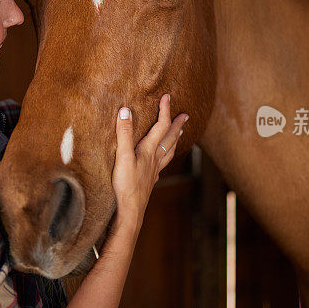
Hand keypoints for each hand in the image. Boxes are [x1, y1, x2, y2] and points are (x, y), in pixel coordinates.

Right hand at [110, 93, 188, 237]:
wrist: (131, 210)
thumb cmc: (126, 185)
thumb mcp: (122, 156)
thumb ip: (124, 133)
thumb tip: (126, 110)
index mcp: (149, 151)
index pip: (161, 126)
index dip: (165, 110)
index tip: (167, 96)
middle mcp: (155, 159)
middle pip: (170, 138)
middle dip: (177, 125)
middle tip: (186, 115)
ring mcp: (154, 171)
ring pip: (169, 152)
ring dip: (176, 140)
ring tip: (181, 134)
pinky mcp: (150, 180)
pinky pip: (162, 165)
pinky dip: (165, 158)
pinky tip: (163, 161)